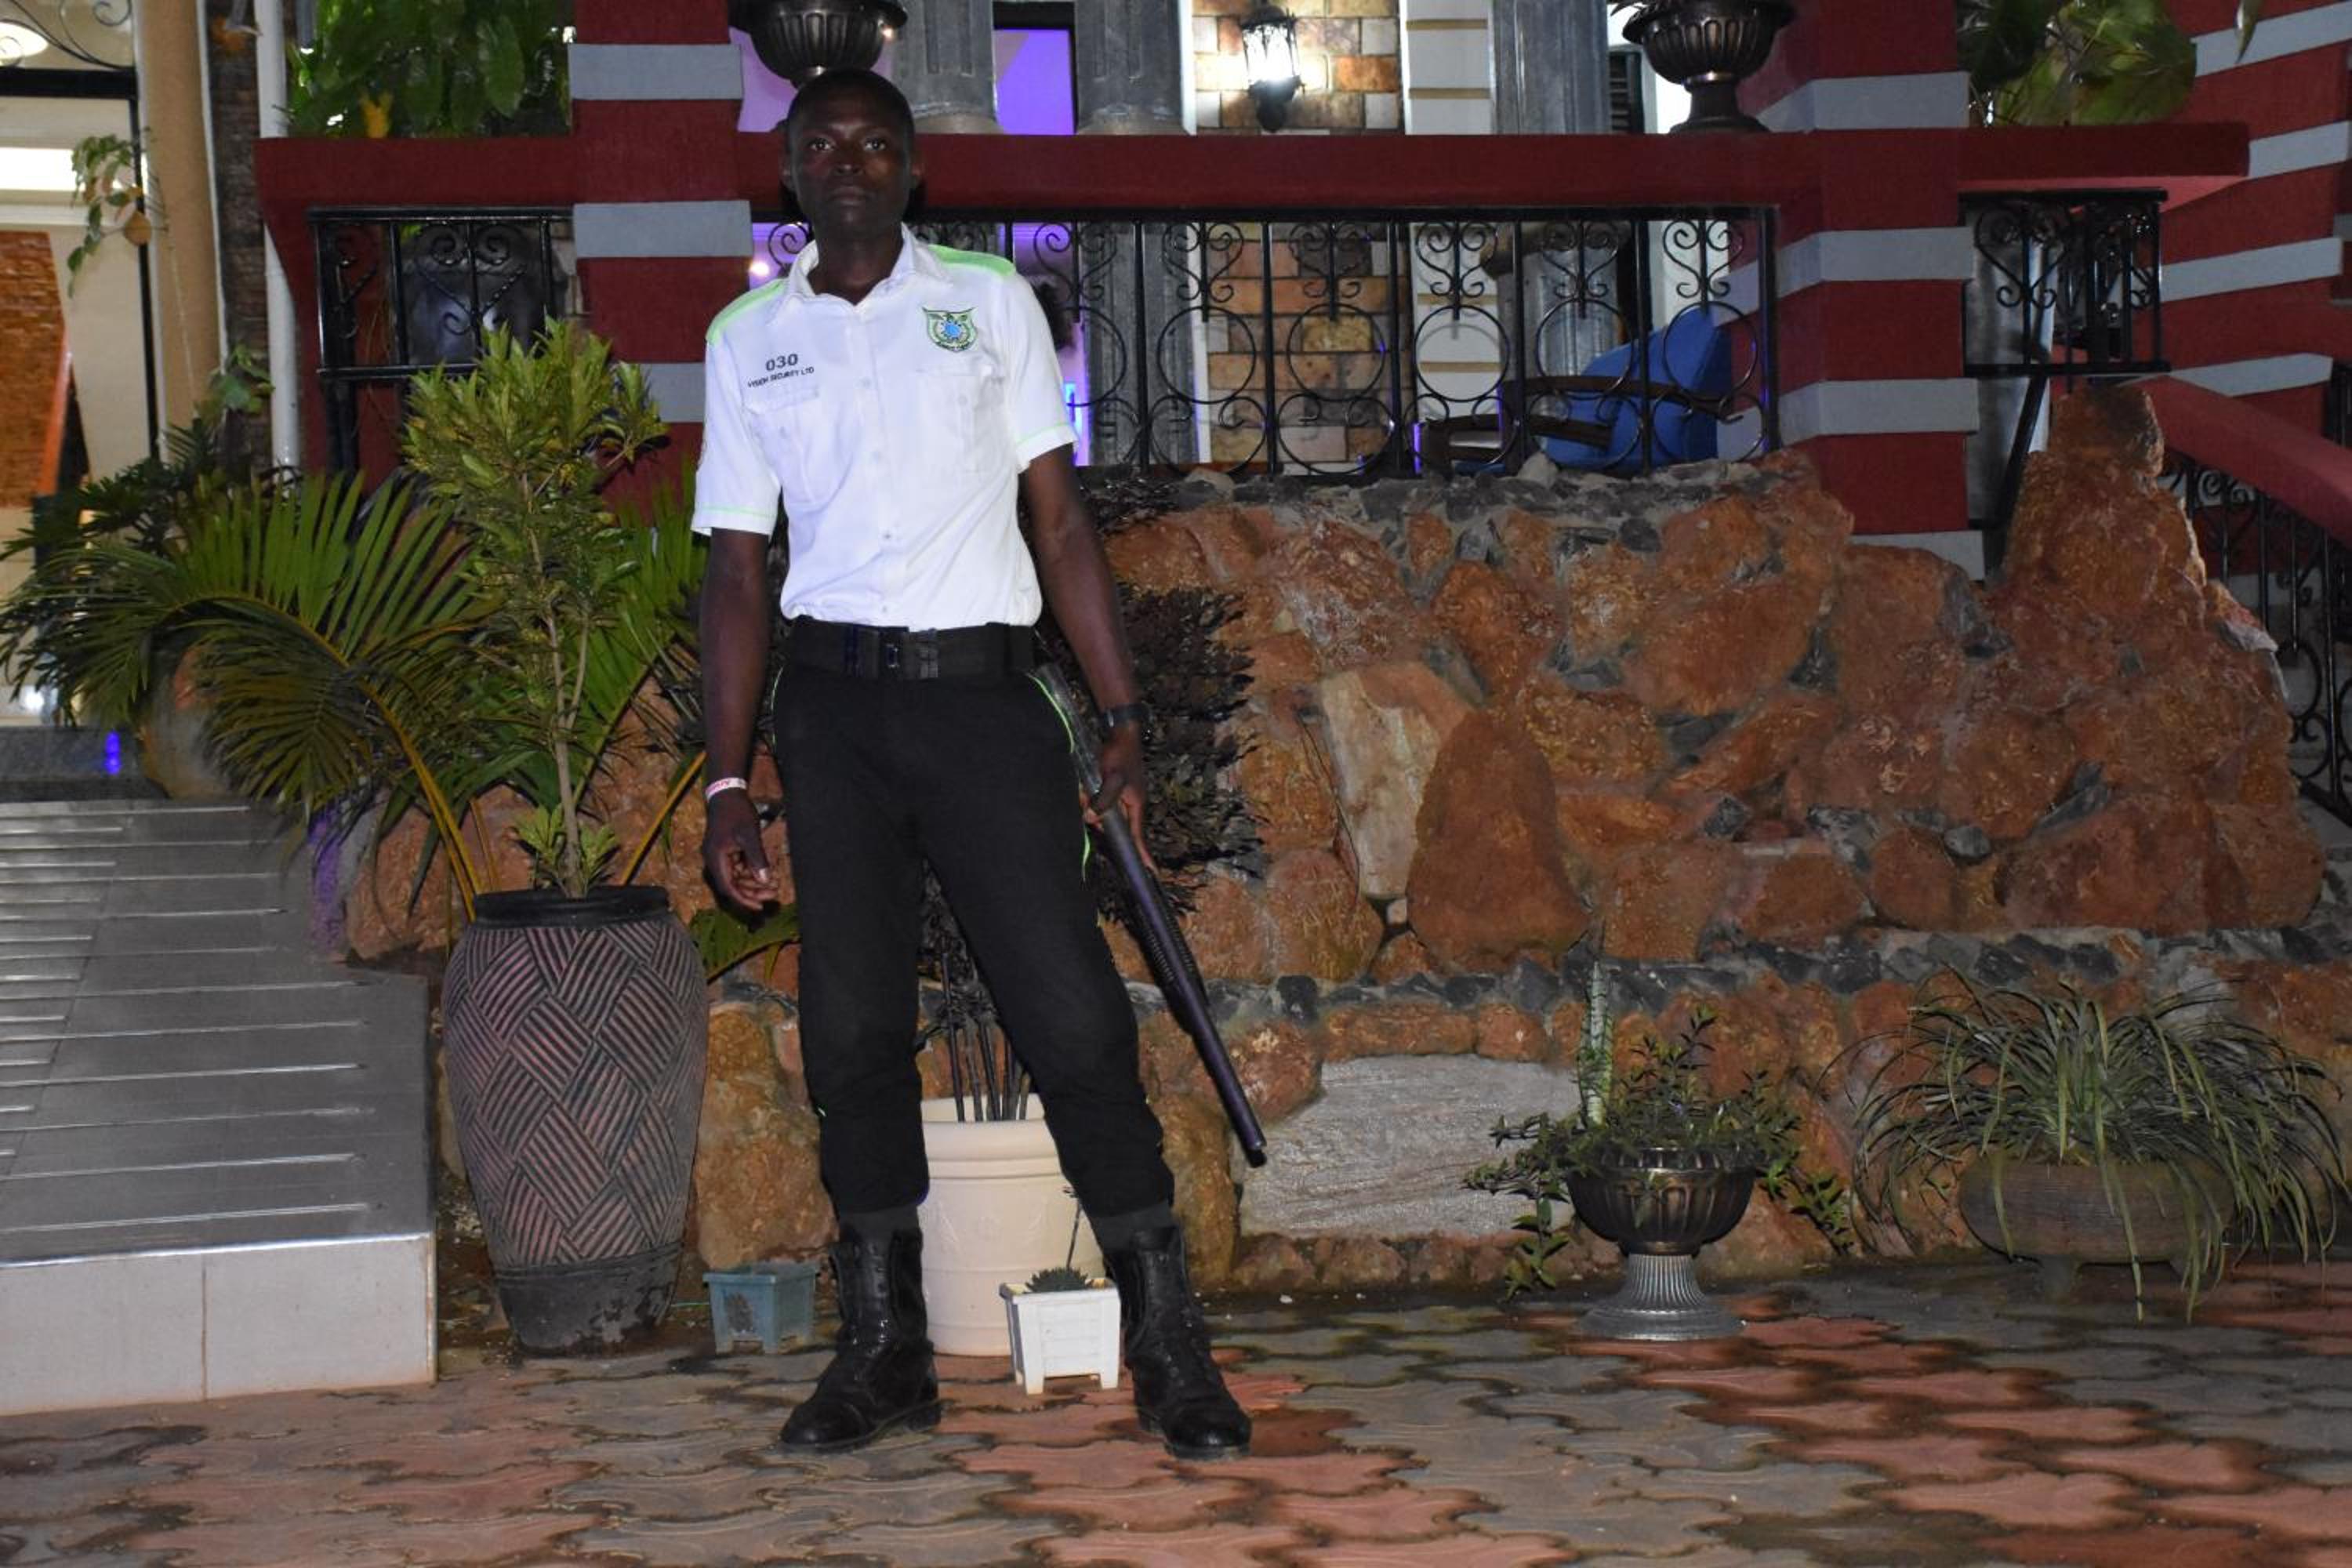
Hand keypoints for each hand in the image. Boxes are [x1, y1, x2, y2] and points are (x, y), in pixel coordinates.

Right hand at [702, 790, 776, 912]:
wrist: (726, 793)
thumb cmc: (737, 811)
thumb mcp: (749, 834)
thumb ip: (757, 858)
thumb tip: (765, 880)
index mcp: (715, 858)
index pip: (728, 887)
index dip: (743, 899)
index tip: (759, 906)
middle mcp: (713, 860)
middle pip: (732, 885)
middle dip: (752, 892)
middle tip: (773, 895)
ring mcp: (718, 857)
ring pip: (735, 878)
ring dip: (752, 884)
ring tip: (773, 887)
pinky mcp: (725, 852)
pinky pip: (737, 869)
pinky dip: (750, 874)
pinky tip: (766, 876)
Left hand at [1087, 724, 1154, 871]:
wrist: (1121, 733)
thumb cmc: (1119, 756)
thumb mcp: (1111, 779)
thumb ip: (1103, 800)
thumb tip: (1091, 818)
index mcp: (1136, 805)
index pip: (1138, 837)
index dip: (1142, 855)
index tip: (1151, 873)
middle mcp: (1132, 804)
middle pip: (1114, 825)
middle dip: (1099, 819)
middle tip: (1089, 797)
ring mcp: (1124, 797)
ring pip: (1105, 812)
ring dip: (1093, 805)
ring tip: (1087, 788)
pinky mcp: (1115, 789)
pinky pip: (1102, 801)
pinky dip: (1092, 797)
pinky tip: (1086, 786)